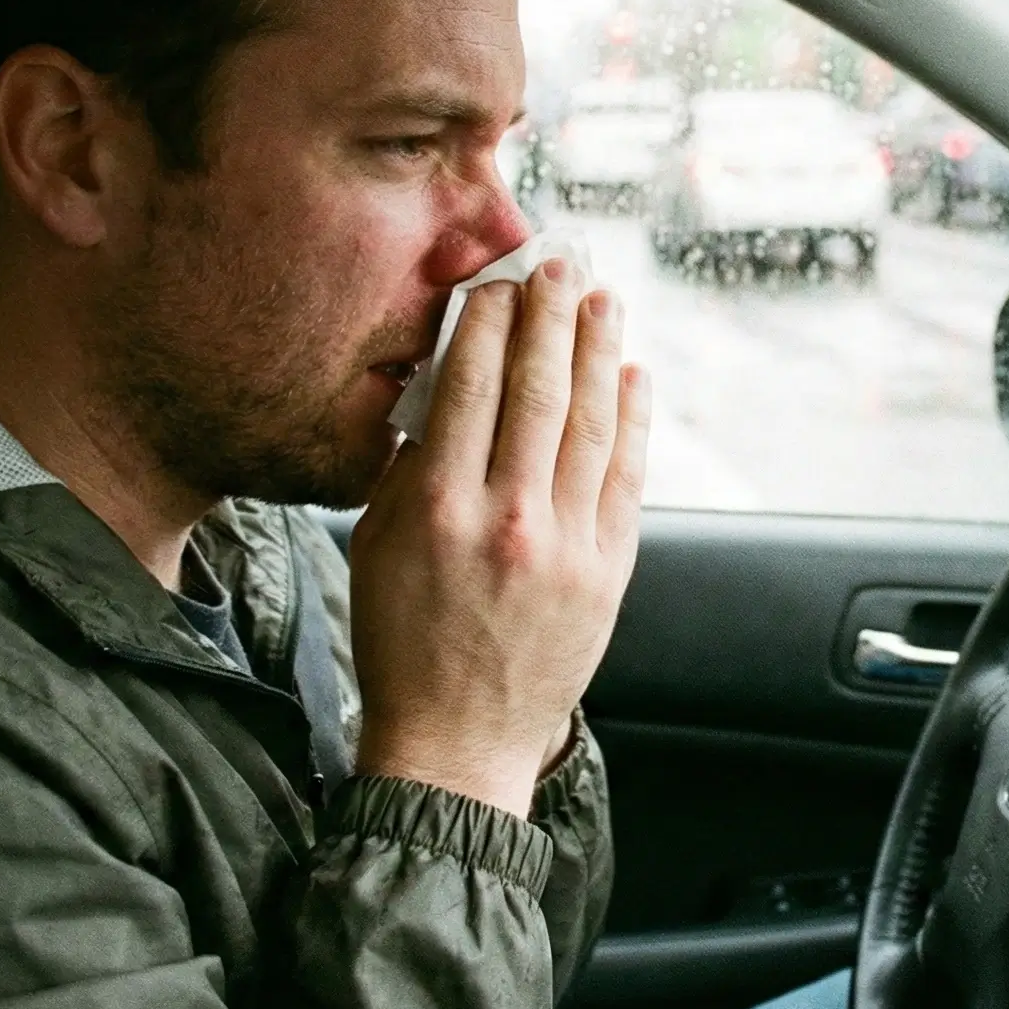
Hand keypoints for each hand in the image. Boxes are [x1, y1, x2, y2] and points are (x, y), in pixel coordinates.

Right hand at [349, 259, 648, 815]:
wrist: (456, 743)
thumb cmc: (403, 644)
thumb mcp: (376, 549)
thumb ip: (411, 470)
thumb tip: (449, 391)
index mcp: (438, 511)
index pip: (472, 389)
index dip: (490, 325)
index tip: (497, 283)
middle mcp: (507, 521)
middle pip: (539, 392)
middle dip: (551, 318)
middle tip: (560, 265)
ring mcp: (566, 546)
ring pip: (591, 424)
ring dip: (600, 353)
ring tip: (603, 301)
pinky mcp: (607, 570)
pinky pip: (625, 476)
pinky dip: (630, 421)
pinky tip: (632, 377)